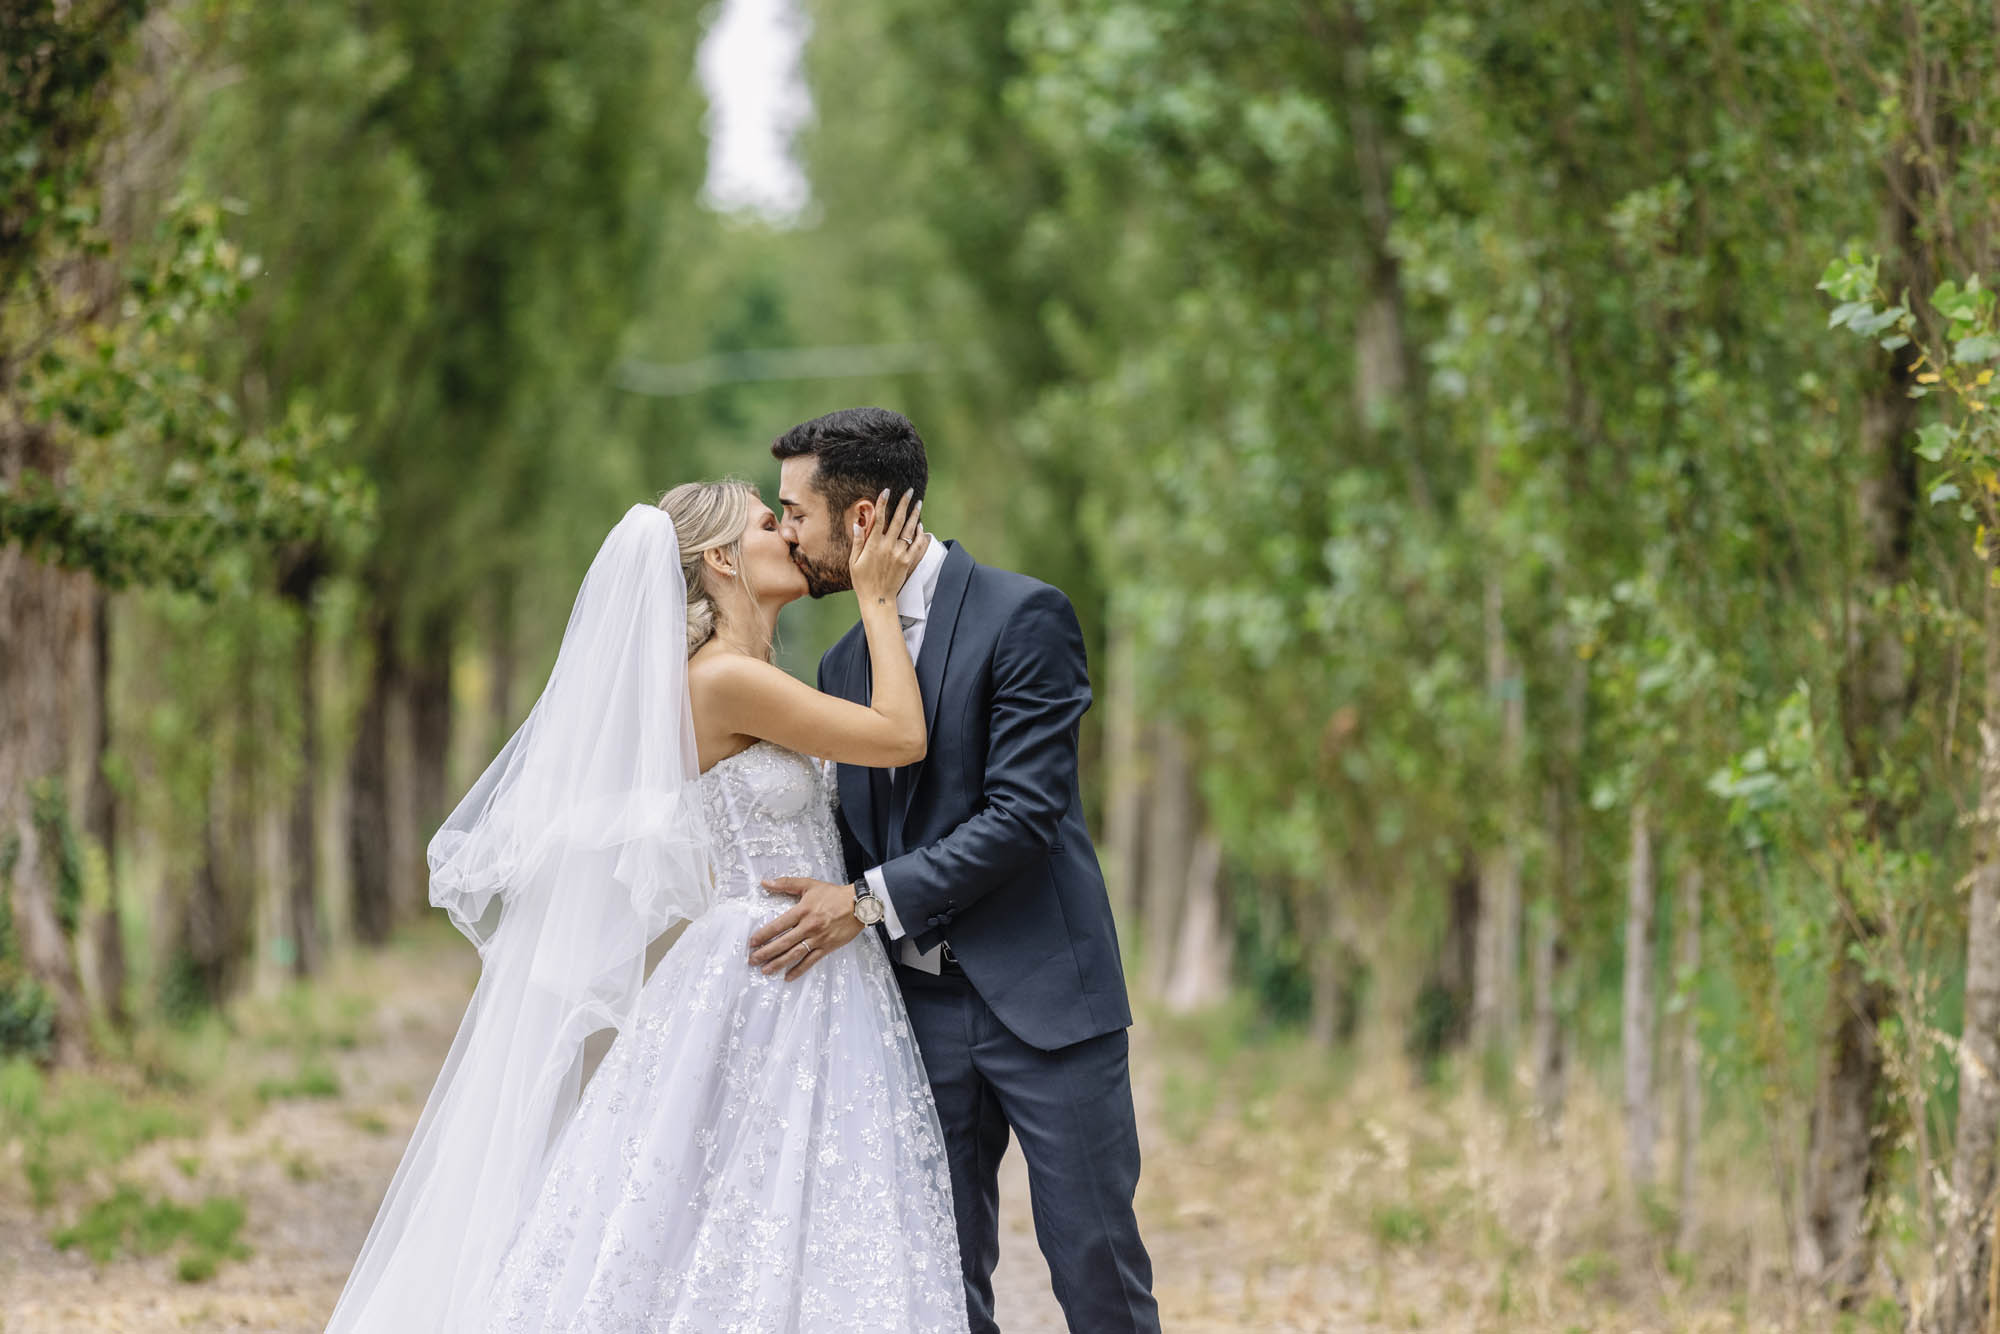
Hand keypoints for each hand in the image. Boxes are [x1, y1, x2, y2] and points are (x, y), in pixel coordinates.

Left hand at [748, 877, 865, 979]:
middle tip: (752, 960)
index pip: (778, 925)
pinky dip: (799, 970)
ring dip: (778, 963)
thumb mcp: (809, 885)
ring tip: (765, 971)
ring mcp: (818, 939)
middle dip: (766, 953)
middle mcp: (808, 927)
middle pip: (783, 942)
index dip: (763, 935)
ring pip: (794, 954)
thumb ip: (786, 884)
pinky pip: (811, 961)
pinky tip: (788, 977)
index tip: (752, 942)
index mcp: (802, 911)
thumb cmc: (833, 894)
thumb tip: (765, 883)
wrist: (859, 904)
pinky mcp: (827, 947)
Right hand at [848, 488, 928, 605]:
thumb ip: (858, 542)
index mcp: (873, 545)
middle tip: (910, 491)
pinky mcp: (907, 562)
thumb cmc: (862, 581)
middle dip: (904, 503)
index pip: (880, 518)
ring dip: (915, 515)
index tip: (887, 490)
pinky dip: (920, 534)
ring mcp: (900, 554)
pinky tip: (921, 526)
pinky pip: (917, 545)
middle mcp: (888, 546)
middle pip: (898, 520)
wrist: (877, 599)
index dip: (883, 502)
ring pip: (909, 530)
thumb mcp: (854, 562)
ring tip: (918, 503)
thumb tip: (858, 523)